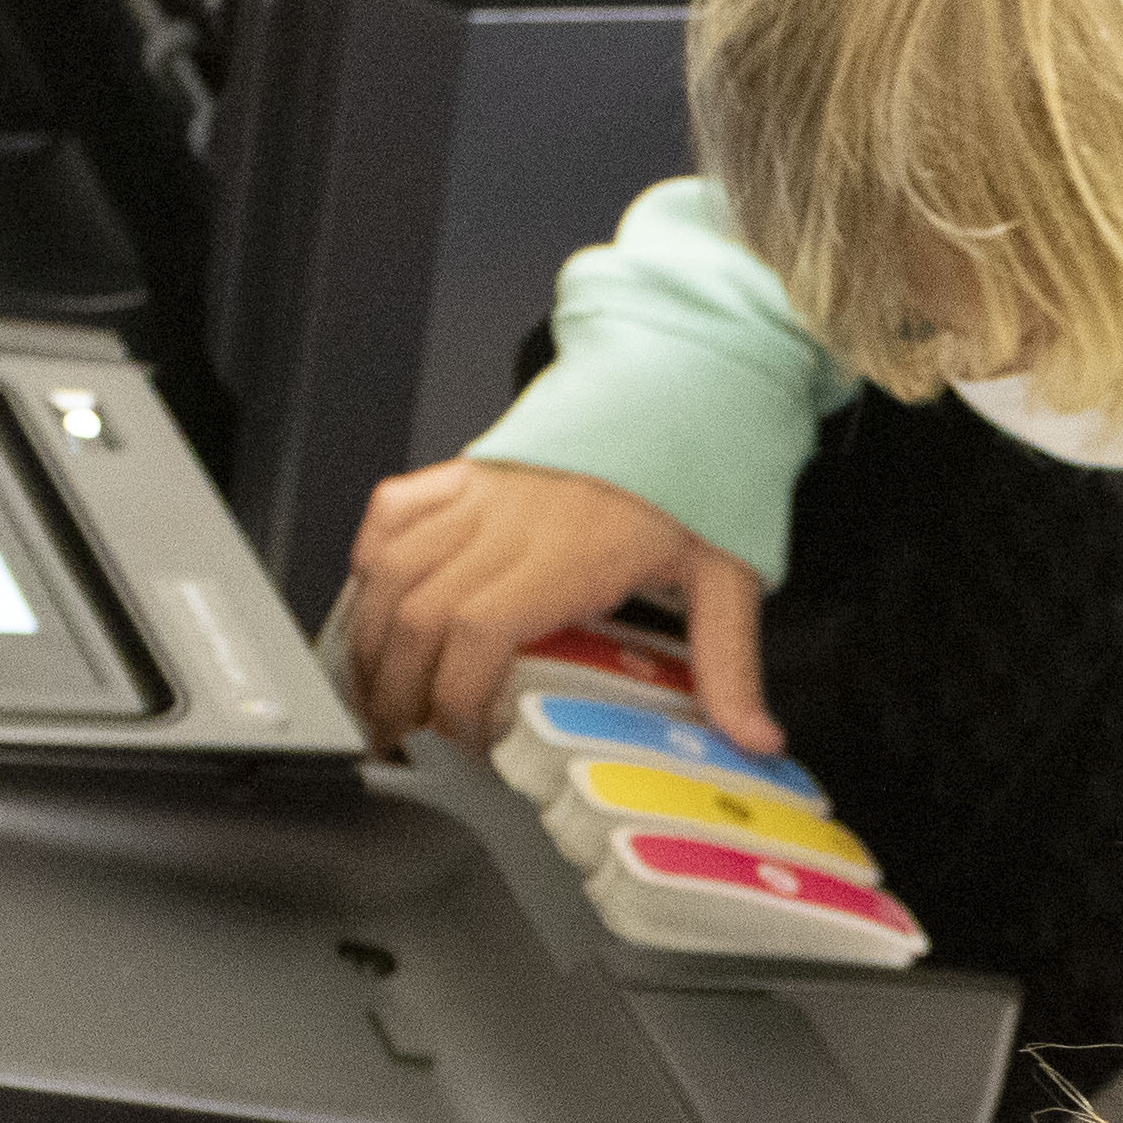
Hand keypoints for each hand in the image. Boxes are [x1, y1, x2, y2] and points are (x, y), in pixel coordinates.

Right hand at [342, 458, 778, 755]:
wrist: (679, 385)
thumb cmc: (697, 474)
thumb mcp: (728, 577)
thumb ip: (730, 665)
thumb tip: (752, 737)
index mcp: (571, 554)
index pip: (478, 631)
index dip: (456, 695)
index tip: (469, 736)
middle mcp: (512, 522)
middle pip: (417, 613)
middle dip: (398, 687)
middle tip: (408, 734)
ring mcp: (481, 494)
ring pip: (390, 569)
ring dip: (371, 639)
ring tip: (376, 692)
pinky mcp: (466, 473)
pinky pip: (392, 512)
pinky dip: (370, 560)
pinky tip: (373, 605)